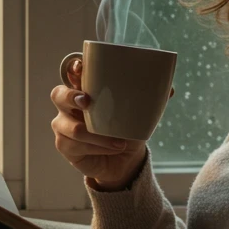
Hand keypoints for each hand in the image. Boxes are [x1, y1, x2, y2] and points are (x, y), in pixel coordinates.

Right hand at [52, 56, 167, 185]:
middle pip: (58, 94)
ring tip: (118, 142)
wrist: (124, 161)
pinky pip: (75, 145)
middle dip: (71, 96)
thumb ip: (151, 100)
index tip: (82, 67)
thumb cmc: (127, 130)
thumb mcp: (140, 114)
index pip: (72, 72)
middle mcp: (69, 104)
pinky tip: (111, 149)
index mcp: (86, 89)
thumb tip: (169, 89)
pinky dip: (96, 148)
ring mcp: (63, 124)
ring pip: (69, 126)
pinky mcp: (64, 144)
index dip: (73, 68)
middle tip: (88, 101)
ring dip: (95, 136)